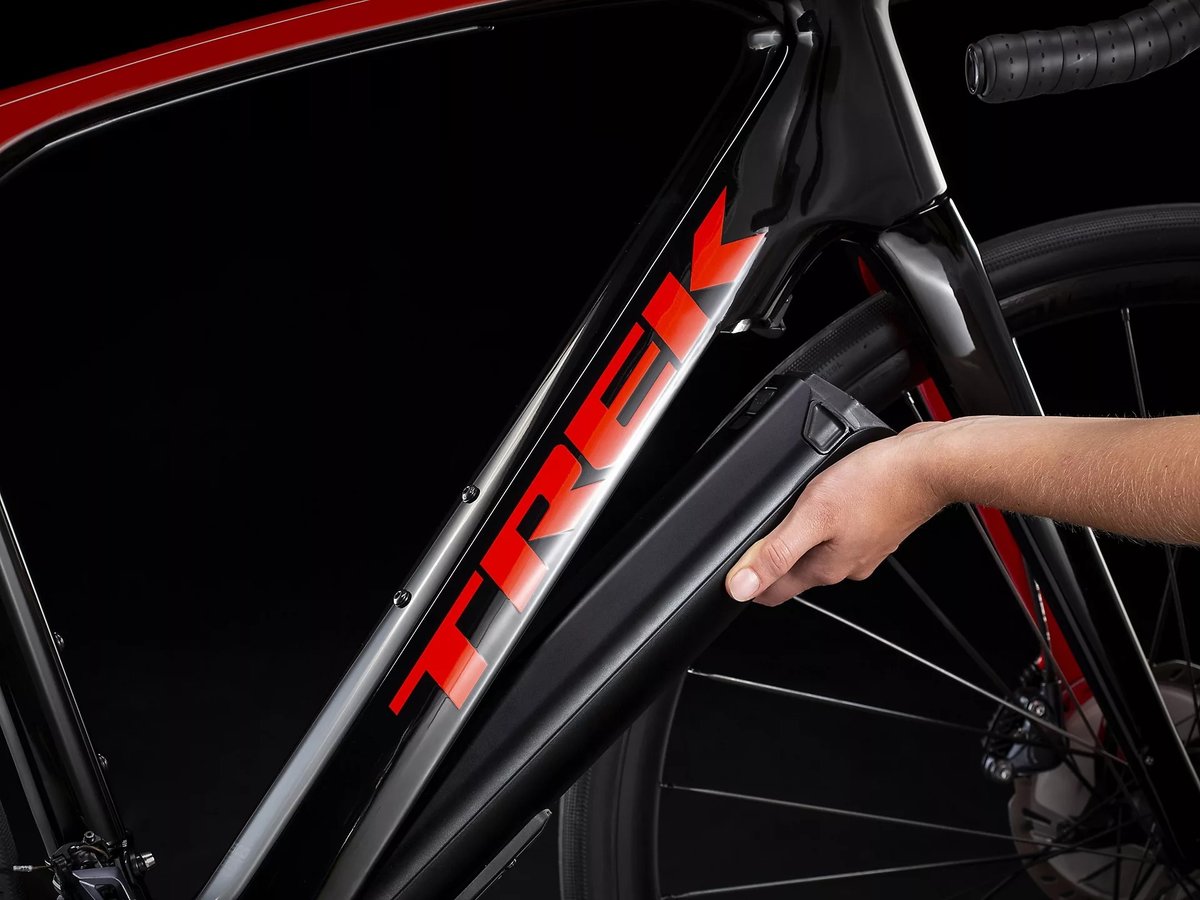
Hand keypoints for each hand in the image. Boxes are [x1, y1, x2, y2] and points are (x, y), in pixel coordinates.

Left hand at [725, 421, 947, 604]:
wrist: (928, 466)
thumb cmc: (877, 484)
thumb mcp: (813, 514)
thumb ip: (776, 552)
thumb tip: (741, 586)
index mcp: (824, 567)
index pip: (772, 592)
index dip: (746, 581)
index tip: (730, 568)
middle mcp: (844, 565)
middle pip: (793, 571)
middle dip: (769, 559)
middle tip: (752, 537)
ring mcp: (862, 549)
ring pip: (817, 552)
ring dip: (797, 539)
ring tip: (784, 517)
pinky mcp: (875, 529)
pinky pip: (839, 534)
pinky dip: (824, 524)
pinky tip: (823, 505)